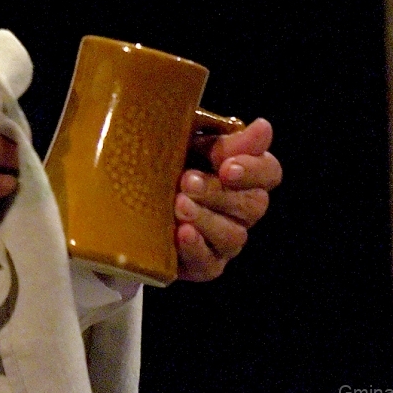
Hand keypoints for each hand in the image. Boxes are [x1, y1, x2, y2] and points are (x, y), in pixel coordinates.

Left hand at [175, 117, 280, 280]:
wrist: (124, 192)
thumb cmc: (162, 157)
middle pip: (252, 205)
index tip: (226, 166)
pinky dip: (195, 248)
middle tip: (187, 181)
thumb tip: (263, 128)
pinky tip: (180, 233)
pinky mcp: (204, 264)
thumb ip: (225, 138)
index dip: (252, 170)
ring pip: (233, 235)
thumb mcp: (187, 137)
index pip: (268, 171)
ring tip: (178, 205)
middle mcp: (241, 208)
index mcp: (242, 173)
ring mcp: (225, 238)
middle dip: (218, 192)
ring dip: (205, 219)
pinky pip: (209, 263)